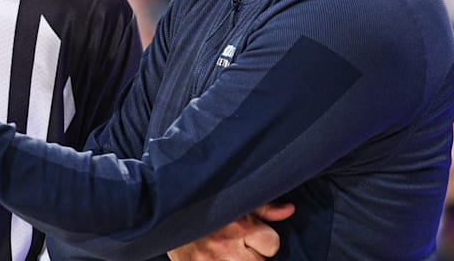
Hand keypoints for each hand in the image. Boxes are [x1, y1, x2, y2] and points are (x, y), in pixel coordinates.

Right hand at [167, 202, 293, 260]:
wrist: (163, 211)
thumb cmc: (203, 204)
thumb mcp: (233, 198)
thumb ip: (263, 206)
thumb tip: (290, 210)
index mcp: (238, 225)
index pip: (272, 243)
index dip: (263, 239)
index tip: (250, 234)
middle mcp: (226, 246)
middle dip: (252, 255)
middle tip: (236, 244)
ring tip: (228, 253)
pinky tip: (218, 257)